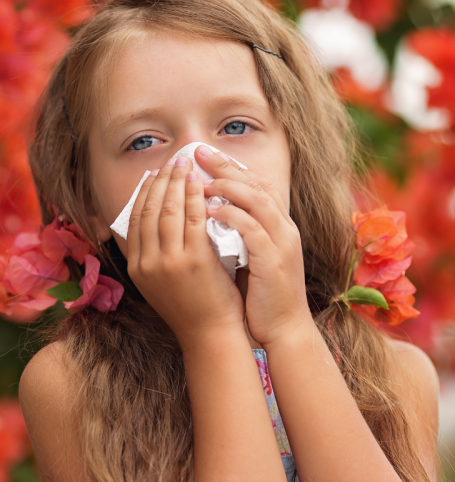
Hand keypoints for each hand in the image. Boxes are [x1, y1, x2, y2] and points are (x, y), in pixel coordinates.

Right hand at [126, 157, 244, 351]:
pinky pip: (194, 218)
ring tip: (185, 164)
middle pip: (149, 209)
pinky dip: (196, 197)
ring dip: (177, 182)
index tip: (155, 174)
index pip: (135, 219)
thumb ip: (154, 254)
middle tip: (172, 161)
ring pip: (168, 209)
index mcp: (136, 266)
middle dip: (161, 180)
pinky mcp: (194, 260)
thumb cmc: (190, 307)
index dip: (145, 192)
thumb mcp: (161, 282)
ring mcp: (169, 261)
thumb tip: (157, 221)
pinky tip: (200, 183)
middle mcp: (146, 262)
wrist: (209, 334)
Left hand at [196, 146, 312, 346]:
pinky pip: (252, 229)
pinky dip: (231, 216)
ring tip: (199, 182)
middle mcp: (284, 227)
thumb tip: (203, 213)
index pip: (255, 183)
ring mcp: (282, 242)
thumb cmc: (260, 294)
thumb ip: (236, 233)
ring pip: (257, 200)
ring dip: (227, 186)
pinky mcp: (274, 260)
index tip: (203, 155)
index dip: (230, 166)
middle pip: (255, 184)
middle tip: (198, 152)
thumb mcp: (250, 256)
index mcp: (278, 224)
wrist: (283, 328)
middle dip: (225, 166)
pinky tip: (209, 210)